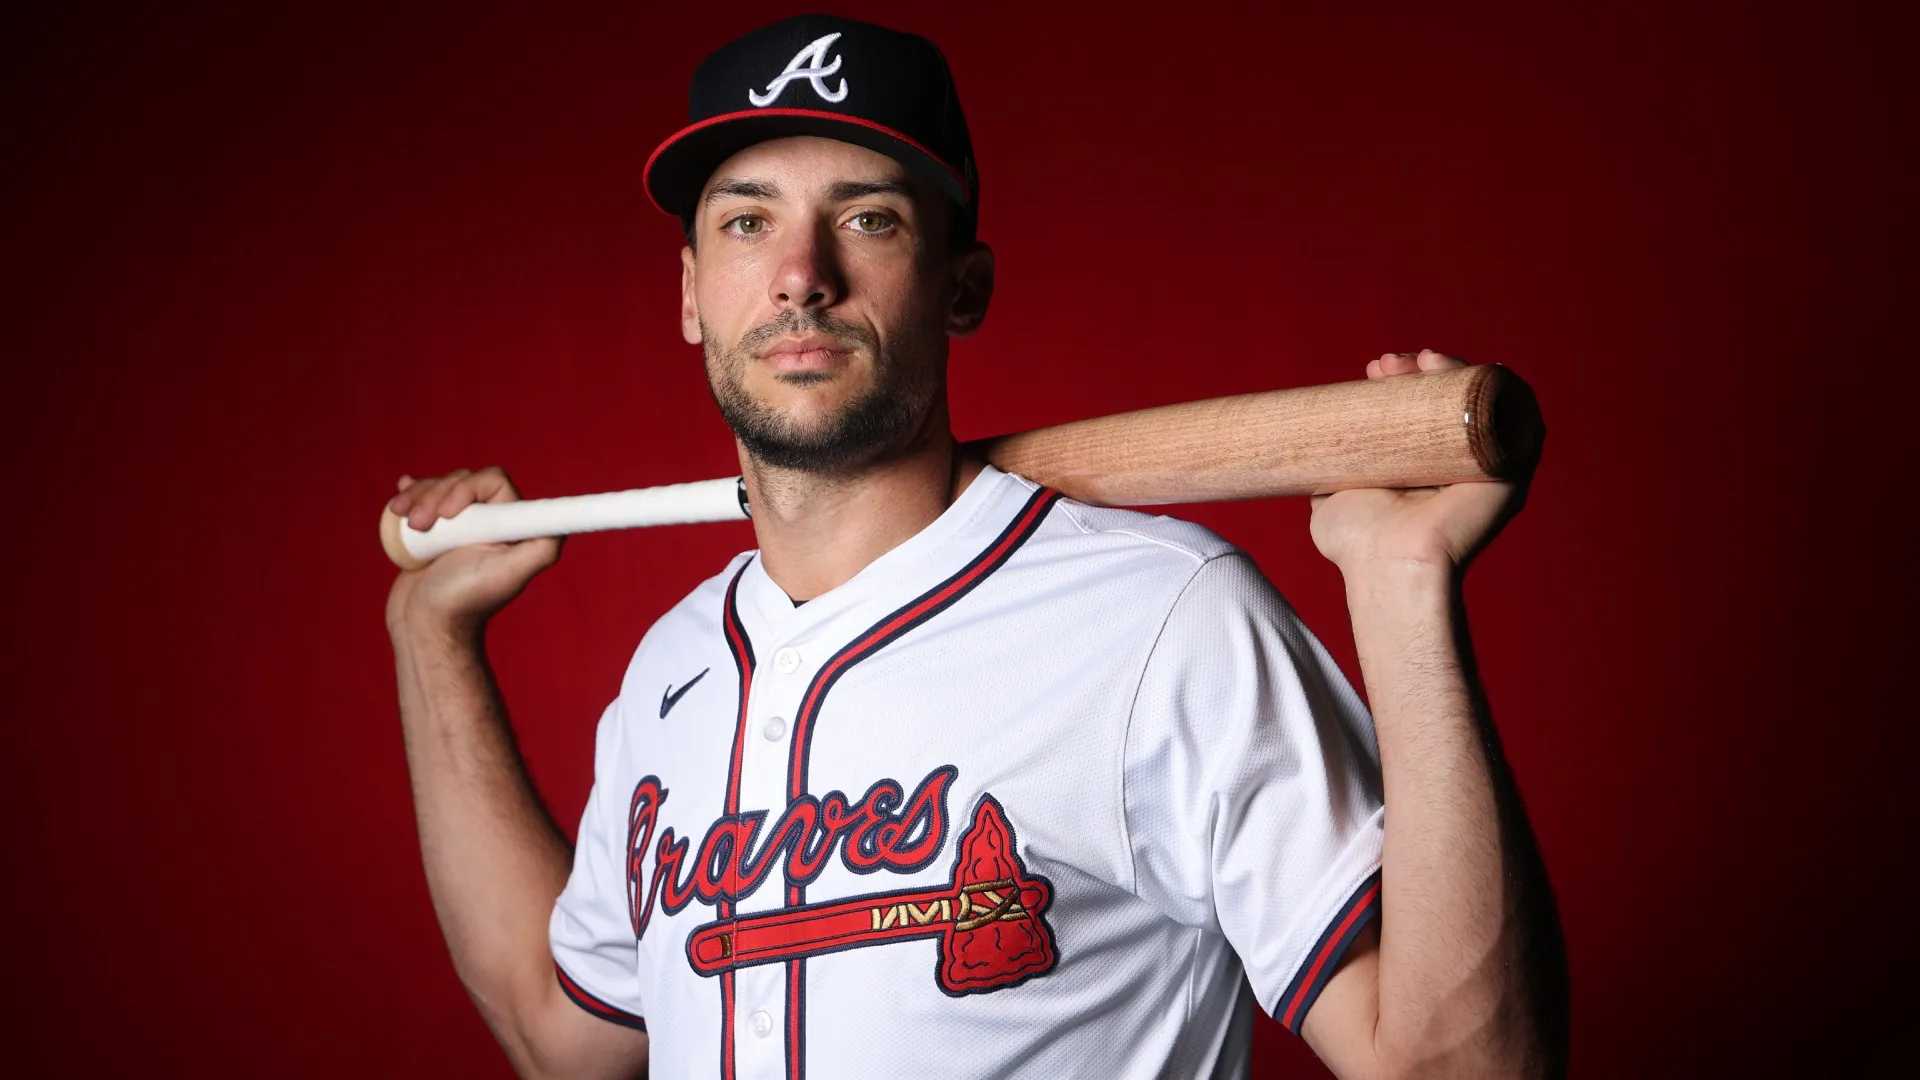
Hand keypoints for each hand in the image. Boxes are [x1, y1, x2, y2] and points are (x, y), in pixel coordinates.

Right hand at [384, 467, 561, 638]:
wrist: (424, 624)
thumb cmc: (465, 600)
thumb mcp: (509, 574)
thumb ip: (542, 547)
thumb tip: (564, 520)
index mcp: (510, 525)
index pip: (491, 481)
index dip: (466, 488)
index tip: (447, 513)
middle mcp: (487, 521)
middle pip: (460, 480)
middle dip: (434, 496)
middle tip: (420, 526)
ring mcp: (458, 525)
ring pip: (437, 486)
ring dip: (416, 497)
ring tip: (407, 526)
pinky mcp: (432, 531)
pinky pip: (420, 498)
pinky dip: (408, 495)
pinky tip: (399, 505)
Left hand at [1309, 351, 1528, 577]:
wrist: (1388, 565)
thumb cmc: (1356, 543)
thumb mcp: (1330, 493)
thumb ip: (1330, 467)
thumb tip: (1310, 441)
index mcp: (1424, 467)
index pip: (1422, 411)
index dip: (1401, 384)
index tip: (1372, 371)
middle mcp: (1459, 465)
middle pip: (1451, 400)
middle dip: (1421, 371)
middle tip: (1386, 365)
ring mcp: (1487, 465)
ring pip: (1481, 400)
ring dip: (1454, 370)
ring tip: (1419, 360)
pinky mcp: (1512, 471)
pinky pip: (1518, 415)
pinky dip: (1496, 384)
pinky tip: (1459, 369)